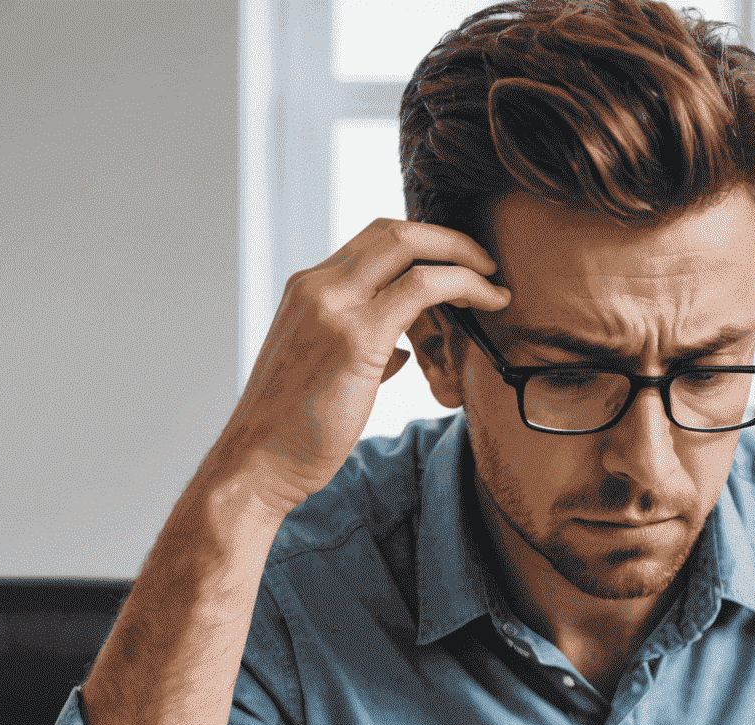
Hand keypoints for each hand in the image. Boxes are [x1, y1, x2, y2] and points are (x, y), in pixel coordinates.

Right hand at [202, 219, 508, 516]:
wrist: (258, 463)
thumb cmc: (293, 432)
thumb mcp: (326, 376)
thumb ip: (362, 349)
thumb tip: (399, 351)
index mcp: (308, 290)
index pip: (372, 243)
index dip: (422, 246)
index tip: (457, 267)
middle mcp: (316, 286)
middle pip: (392, 230)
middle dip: (449, 238)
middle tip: (487, 262)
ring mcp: (333, 305)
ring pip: (408, 246)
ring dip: (462, 257)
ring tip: (495, 287)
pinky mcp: (356, 336)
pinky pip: (421, 288)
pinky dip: (462, 284)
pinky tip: (489, 301)